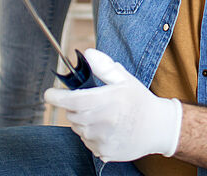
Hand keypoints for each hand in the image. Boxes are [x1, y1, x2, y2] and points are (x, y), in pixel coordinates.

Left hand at [44, 48, 181, 161]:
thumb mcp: (125, 79)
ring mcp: (102, 139)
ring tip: (103, 116)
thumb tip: (88, 54)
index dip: (56, 97)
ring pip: (78, 129)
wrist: (157, 129)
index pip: (73, 100)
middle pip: (72, 114)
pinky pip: (86, 141)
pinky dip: (91, 134)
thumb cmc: (139, 101)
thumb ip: (104, 67)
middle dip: (75, 106)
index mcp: (108, 101)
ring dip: (83, 121)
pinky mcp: (103, 152)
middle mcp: (103, 122)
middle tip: (92, 101)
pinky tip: (107, 129)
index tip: (48, 93)